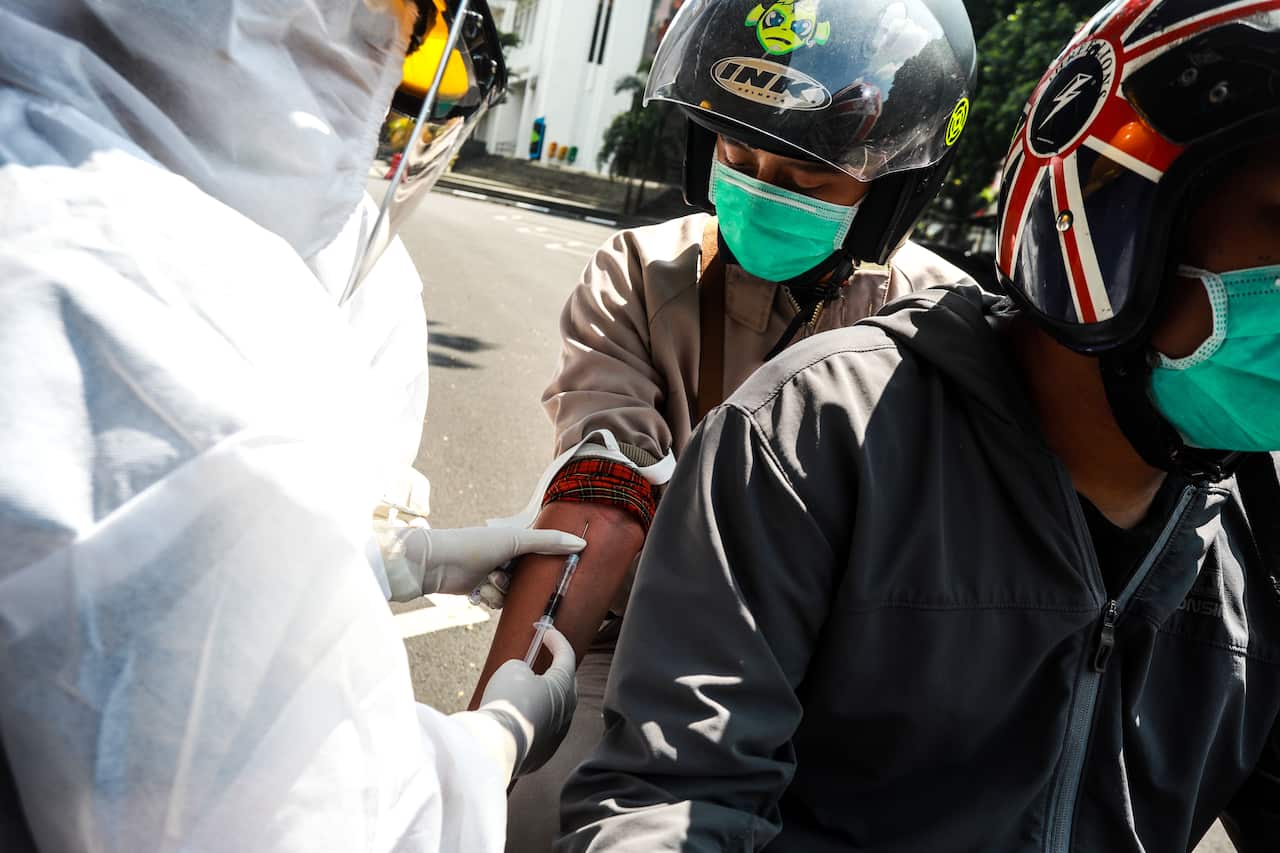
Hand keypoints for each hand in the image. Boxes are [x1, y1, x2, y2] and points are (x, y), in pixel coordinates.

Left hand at [372, 523, 584, 600]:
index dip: (551, 560)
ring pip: (514, 592)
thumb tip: (581, 544)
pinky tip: (480, 589)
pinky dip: (491, 597)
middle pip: (530, 576)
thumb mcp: (514, 541)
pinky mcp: (482, 590)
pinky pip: (498, 602)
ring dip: (503, 590)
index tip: (563, 569)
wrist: (436, 564)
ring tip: (490, 579)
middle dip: (524, 582)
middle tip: (515, 577)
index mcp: (514, 537)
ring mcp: (494, 573)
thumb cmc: (473, 545)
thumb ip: (548, 543)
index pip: (542, 550)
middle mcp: (505, 555)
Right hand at [472, 626, 576, 776]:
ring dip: (545, 699)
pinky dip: (534, 721)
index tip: (547, 632)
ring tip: (529, 691)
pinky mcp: (544, 753)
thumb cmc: (506, 702)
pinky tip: (520, 719)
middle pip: (565, 685)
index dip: (557, 641)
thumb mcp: (512, 669)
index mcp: (563, 686)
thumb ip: (523, 669)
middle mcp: (567, 711)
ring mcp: (557, 735)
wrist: (495, 746)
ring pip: (555, 710)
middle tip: (544, 661)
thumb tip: (525, 682)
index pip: (566, 656)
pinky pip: (542, 731)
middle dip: (556, 671)